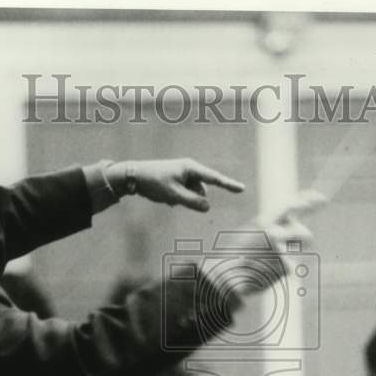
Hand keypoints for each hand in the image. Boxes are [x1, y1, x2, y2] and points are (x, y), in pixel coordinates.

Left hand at [106, 158, 242, 211]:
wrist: (133, 176)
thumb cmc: (154, 182)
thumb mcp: (173, 195)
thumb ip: (192, 202)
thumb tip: (207, 207)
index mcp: (191, 168)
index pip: (214, 178)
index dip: (229, 185)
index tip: (242, 189)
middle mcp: (190, 170)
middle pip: (202, 191)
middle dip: (191, 199)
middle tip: (171, 197)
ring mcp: (184, 175)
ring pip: (193, 195)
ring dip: (183, 200)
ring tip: (166, 195)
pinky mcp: (178, 181)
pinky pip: (185, 195)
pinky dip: (177, 199)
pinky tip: (164, 195)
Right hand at [225, 190, 327, 295]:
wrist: (227, 277)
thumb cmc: (235, 256)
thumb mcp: (249, 233)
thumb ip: (269, 226)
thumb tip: (289, 224)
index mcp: (264, 222)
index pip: (291, 205)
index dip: (308, 200)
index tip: (322, 199)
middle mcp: (275, 233)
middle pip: (304, 233)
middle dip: (303, 239)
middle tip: (297, 244)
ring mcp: (281, 250)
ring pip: (300, 250)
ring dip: (293, 254)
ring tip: (273, 261)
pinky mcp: (285, 267)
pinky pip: (292, 267)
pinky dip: (283, 270)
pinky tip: (267, 273)